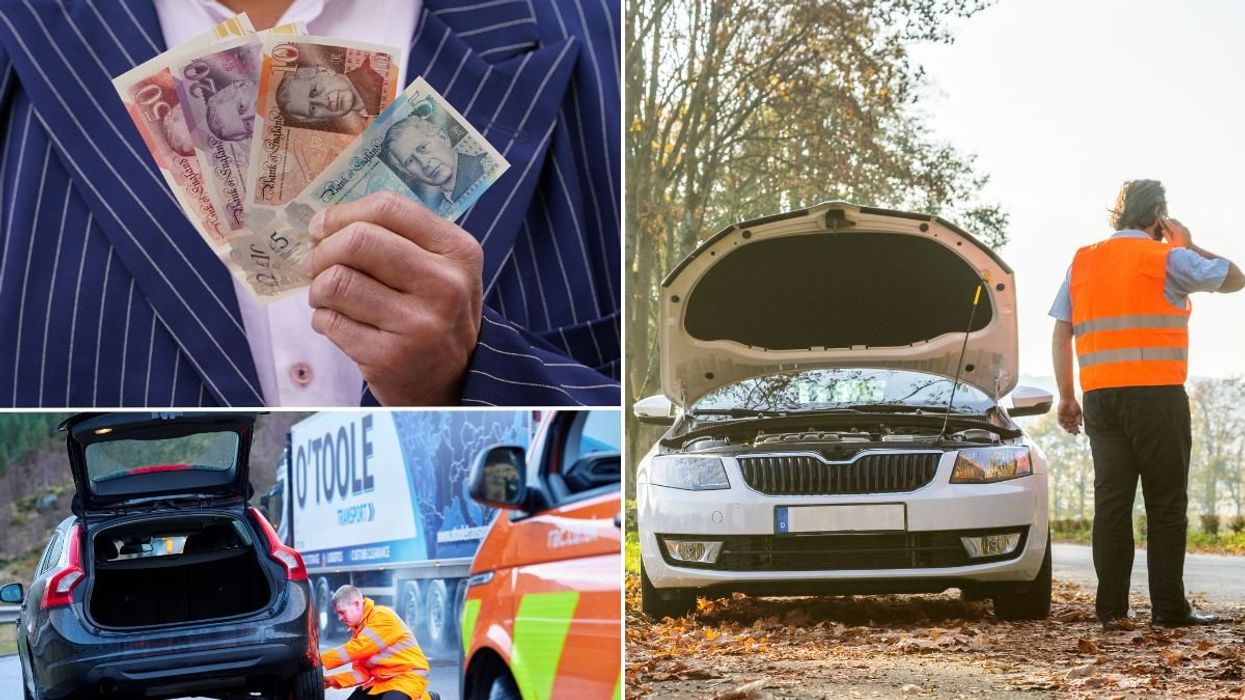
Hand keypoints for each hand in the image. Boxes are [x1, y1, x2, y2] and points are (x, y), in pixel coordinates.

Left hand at [305, 191, 483, 404]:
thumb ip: (399, 237)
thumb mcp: (441, 268)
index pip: (388, 208)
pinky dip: (323, 318)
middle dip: (323, 250)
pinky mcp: (389, 357)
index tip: (322, 227)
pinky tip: (339, 323)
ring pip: (337, 281)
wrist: (453, 381)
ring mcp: (418, 323)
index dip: (343, 214)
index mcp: (458, 252)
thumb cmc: (436, 313)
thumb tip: (325, 222)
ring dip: (318, 288)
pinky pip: (330, 321)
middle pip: (358, 240)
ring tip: (327, 297)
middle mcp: (445, 285)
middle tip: (315, 263)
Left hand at [1056, 397, 1082, 434]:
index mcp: (1073, 419)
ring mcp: (1063, 418)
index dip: (1076, 430)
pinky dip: (1062, 424)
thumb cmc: (1074, 405)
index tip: (1079, 432)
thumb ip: (1079, 419)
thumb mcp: (1079, 413)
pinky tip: (1065, 426)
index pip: (1074, 426)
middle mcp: (1068, 419)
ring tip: (1070, 430)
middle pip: (1069, 427)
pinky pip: (1059, 422)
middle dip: (1072, 430)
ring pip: (1065, 426)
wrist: (1068, 399)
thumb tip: (1081, 425)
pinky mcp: (1059, 415)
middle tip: (1075, 433)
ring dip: (1067, 428)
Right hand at [1158, 216, 1191, 247]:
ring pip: (1178, 222)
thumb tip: (1163, 230)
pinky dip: (1177, 224)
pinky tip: (1175, 226)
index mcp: (1176, 231)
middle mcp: (1181, 228)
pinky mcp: (1187, 229)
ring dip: (1174, 221)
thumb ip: (1166, 235)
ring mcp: (1185, 228)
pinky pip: (1181, 225)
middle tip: (1165, 218)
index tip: (1162, 216)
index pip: (1169, 224)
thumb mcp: (1170, 242)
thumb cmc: (1178, 246)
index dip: (1165, 220)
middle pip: (1174, 221)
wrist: (1188, 247)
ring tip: (1170, 220)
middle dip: (1169, 219)